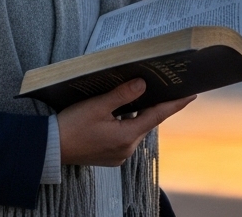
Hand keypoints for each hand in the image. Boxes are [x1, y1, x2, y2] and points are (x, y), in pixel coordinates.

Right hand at [56, 79, 195, 166]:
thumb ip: (122, 95)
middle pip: (146, 122)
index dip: (175, 104)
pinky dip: (125, 123)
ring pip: (135, 129)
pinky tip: (118, 112)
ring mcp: (119, 155)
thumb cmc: (71, 126)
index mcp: (126, 136)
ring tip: (138, 96)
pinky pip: (125, 136)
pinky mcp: (110, 156)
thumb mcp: (97, 105)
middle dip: (152, 105)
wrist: (50, 148)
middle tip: (162, 86)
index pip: (157, 116)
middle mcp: (127, 148)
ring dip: (135, 114)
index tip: (191, 94)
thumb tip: (143, 84)